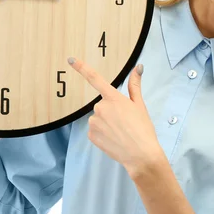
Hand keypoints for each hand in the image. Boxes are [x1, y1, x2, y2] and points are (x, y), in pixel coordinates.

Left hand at [68, 57, 164, 177]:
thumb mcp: (140, 105)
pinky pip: (96, 130)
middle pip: (102, 104)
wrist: (140, 155)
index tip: (70, 59)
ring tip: (121, 132)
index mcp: (112, 98)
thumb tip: (138, 67)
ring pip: (99, 118)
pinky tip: (114, 139)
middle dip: (111, 110)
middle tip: (125, 121)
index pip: (95, 78)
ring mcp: (94, 122)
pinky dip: (103, 133)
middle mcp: (100, 107)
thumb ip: (135, 85)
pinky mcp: (91, 135)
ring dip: (107, 122)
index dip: (81, 67)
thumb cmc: (143, 129)